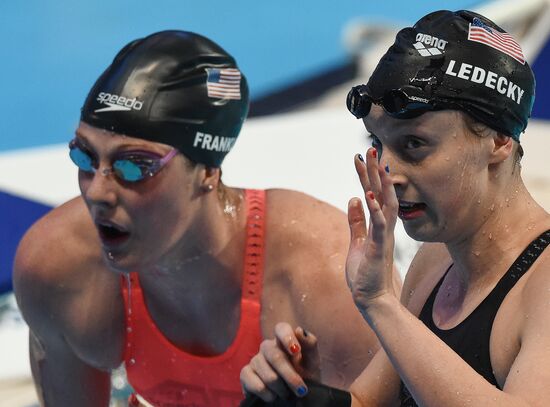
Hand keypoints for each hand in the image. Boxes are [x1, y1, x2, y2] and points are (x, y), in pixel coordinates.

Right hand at [240, 323, 319, 401]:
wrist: (296, 398)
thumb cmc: (305, 376)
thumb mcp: (312, 362)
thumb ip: (310, 344)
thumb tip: (300, 330)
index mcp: (283, 341)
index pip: (281, 328)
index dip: (287, 337)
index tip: (296, 351)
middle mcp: (267, 348)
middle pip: (275, 357)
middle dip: (291, 377)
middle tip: (301, 390)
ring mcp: (255, 360)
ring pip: (268, 376)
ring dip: (282, 389)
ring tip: (287, 393)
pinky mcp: (245, 374)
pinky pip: (256, 385)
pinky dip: (269, 395)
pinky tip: (273, 396)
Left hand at [346, 149, 397, 316]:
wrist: (371, 298)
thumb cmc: (365, 272)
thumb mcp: (357, 241)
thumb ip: (356, 221)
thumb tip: (353, 199)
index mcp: (377, 225)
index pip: (372, 194)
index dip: (366, 175)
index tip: (360, 157)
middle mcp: (383, 227)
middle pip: (382, 193)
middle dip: (376, 171)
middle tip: (371, 149)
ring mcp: (383, 236)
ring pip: (386, 204)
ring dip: (381, 184)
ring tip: (377, 164)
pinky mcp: (379, 248)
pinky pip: (379, 226)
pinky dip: (376, 211)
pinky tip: (370, 196)